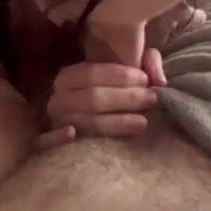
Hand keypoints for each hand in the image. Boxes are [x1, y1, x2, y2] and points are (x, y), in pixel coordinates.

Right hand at [46, 60, 160, 139]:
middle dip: (126, 98)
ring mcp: (56, 124)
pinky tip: (80, 136)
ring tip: (143, 122)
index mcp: (68, 77)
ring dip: (117, 122)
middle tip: (152, 100)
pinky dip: (60, 140)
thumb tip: (160, 80)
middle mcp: (58, 99)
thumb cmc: (112, 93)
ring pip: (88, 123)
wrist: (93, 119)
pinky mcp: (53, 147)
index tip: (146, 81)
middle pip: (93, 98)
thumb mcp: (128, 72)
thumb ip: (147, 62)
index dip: (121, 77)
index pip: (93, 73)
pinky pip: (50, 144)